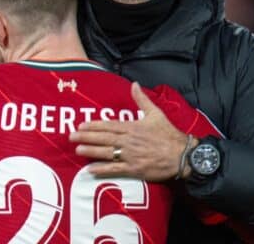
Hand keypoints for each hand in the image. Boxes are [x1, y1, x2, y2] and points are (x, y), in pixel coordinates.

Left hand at [69, 82, 195, 180]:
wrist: (182, 154)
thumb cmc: (168, 134)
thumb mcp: (156, 113)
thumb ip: (142, 99)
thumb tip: (135, 84)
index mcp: (132, 127)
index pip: (109, 125)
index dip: (93, 125)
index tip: (80, 125)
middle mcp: (129, 141)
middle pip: (103, 138)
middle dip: (86, 137)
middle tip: (71, 137)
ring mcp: (131, 155)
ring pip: (106, 152)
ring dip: (91, 151)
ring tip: (77, 149)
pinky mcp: (134, 169)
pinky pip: (115, 169)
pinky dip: (102, 169)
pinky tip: (90, 169)